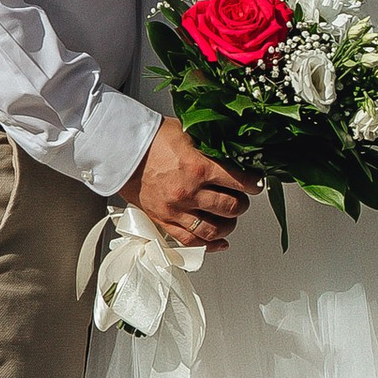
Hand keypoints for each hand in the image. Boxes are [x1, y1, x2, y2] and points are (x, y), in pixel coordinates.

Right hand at [121, 115, 252, 250]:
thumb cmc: (151, 139)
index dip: (253, 184)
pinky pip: (191, 241)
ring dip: (228, 225)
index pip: (239, 181)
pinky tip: (219, 241)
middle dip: (242, 203)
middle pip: (231, 208)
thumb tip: (235, 150)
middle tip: (242, 198)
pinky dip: (209, 245)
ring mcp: (176, 210)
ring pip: (214, 229)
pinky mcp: (164, 220)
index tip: (256, 183)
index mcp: (198, 167)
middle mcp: (189, 192)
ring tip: (230, 217)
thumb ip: (211, 145)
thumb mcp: (188, 133)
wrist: (121, 150)